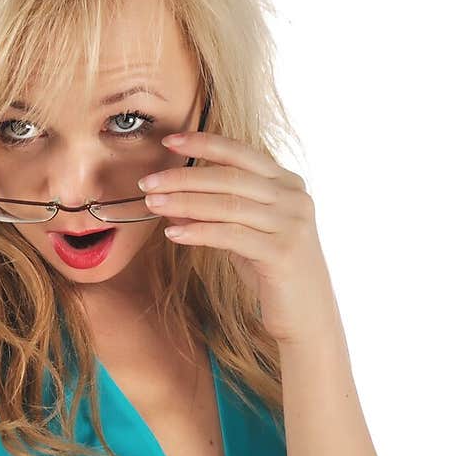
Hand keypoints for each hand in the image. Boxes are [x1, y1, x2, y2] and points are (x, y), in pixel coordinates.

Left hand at [138, 131, 343, 347]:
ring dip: (184, 202)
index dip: (204, 143)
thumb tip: (169, 198)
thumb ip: (214, 213)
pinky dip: (198, 232)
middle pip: (230, 177)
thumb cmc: (273, 272)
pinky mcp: (283, 252)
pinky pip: (231, 235)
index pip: (241, 153)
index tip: (169, 141)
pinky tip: (174, 233)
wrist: (307, 315)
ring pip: (228, 205)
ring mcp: (292, 224)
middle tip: (148, 182)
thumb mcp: (243, 235)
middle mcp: (295, 198)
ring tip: (153, 204)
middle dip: (184, 177)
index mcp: (288, 184)